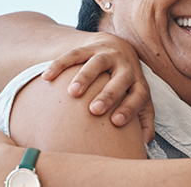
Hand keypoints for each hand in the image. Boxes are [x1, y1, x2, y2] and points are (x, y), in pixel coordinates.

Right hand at [40, 32, 154, 142]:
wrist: (117, 46)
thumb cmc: (127, 82)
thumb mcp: (139, 98)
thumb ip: (144, 120)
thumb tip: (144, 144)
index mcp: (138, 81)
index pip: (139, 95)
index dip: (129, 108)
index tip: (115, 122)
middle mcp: (125, 66)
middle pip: (120, 79)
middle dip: (108, 94)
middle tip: (94, 110)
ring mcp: (107, 54)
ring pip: (97, 63)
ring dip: (85, 77)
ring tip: (73, 93)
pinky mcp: (89, 46)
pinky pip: (74, 54)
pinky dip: (60, 64)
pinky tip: (47, 77)